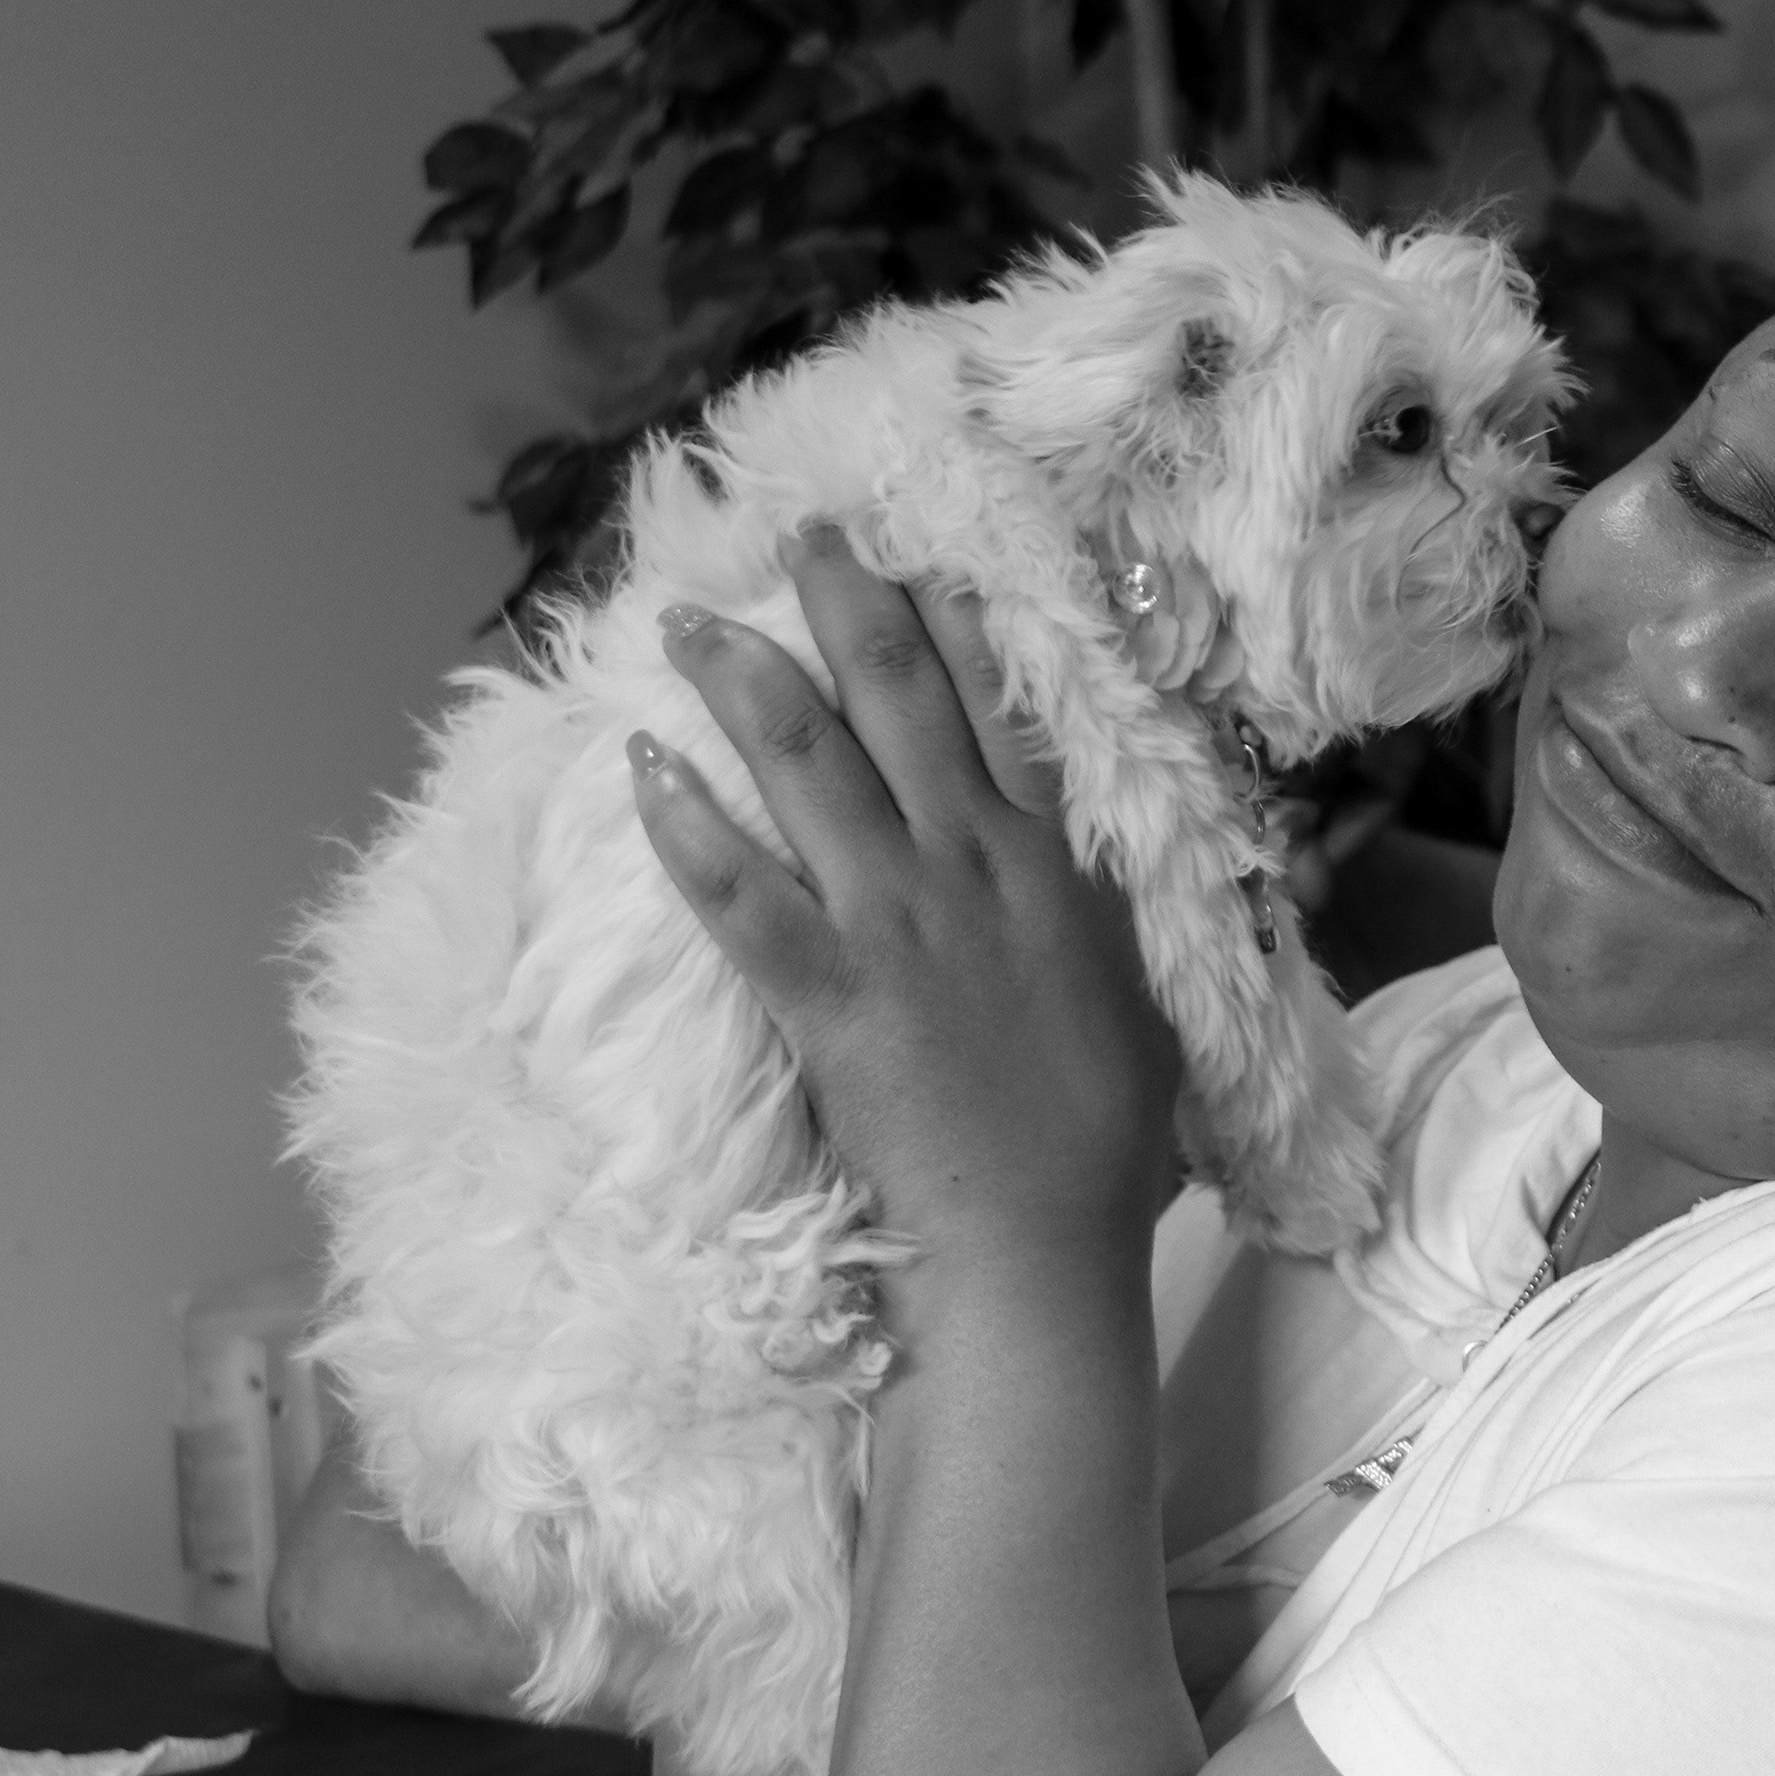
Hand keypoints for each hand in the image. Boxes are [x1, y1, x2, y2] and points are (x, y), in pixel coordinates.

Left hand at [629, 522, 1181, 1274]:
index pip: (998, 709)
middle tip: (797, 532)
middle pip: (898, 697)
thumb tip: (1089, 881)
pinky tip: (642, 766)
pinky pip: (739, 890)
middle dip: (843, 602)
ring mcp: (895, 922)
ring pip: (808, 762)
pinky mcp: (826, 992)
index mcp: (1052, 868)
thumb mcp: (1131, 1005)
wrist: (1038, 1243)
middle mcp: (971, 866)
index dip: (952, 621)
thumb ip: (1100, 925)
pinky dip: (687, 823)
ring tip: (689, 620)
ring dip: (742, 678)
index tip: (912, 553)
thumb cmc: (1099, 1145)